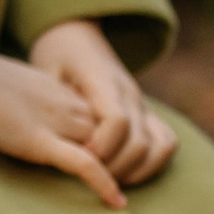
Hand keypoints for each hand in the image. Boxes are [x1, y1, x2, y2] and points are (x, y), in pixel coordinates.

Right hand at [0, 22, 125, 207]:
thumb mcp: (6, 86)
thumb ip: (22, 102)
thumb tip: (15, 116)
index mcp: (57, 90)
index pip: (98, 117)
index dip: (106, 140)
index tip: (109, 160)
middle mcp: (64, 104)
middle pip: (108, 134)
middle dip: (118, 159)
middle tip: (125, 185)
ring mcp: (54, 122)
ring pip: (102, 148)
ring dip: (116, 172)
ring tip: (124, 198)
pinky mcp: (38, 140)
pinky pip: (82, 163)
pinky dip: (102, 183)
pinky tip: (116, 202)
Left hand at [28, 18, 176, 186]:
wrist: (77, 36)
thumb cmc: (56, 56)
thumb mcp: (47, 70)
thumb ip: (56, 101)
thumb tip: (60, 136)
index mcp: (104, 80)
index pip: (117, 120)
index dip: (102, 146)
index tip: (81, 155)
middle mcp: (131, 93)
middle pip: (139, 141)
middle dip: (114, 167)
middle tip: (88, 173)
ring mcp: (144, 104)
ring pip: (161, 146)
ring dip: (136, 170)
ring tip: (107, 177)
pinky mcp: (148, 113)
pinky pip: (166, 143)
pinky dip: (152, 165)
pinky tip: (125, 173)